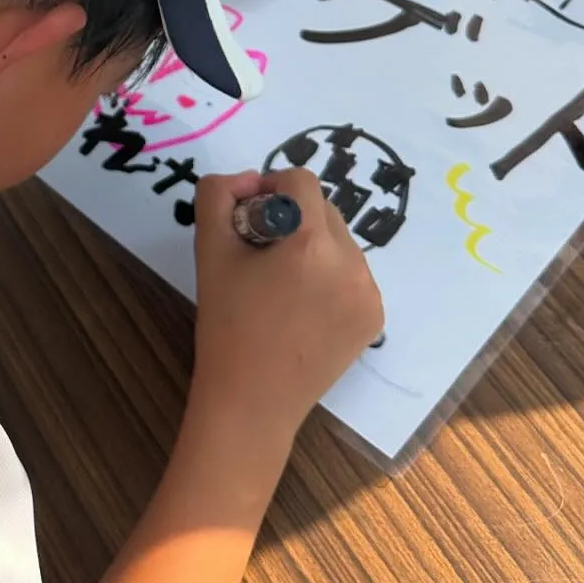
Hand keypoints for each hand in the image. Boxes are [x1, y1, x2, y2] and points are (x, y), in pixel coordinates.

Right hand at [189, 169, 382, 448]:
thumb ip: (218, 195)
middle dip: (291, 219)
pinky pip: (352, 275)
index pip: (300, 181)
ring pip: (339, 242)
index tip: (247, 220)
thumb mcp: (209, 250)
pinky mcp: (375, 319)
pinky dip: (328, 277)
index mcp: (311, 244)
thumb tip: (249, 181)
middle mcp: (352, 264)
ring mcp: (369, 294)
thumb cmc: (226, 324)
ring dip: (311, 247)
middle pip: (323, 209)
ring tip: (280, 286)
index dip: (268, 188)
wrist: (251, 401)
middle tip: (259, 256)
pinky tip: (301, 308)